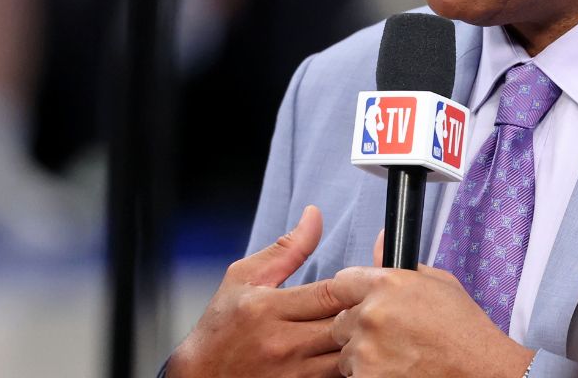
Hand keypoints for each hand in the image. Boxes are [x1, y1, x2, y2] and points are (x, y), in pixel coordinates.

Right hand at [168, 206, 350, 377]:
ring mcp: (292, 374)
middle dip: (366, 312)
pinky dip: (351, 365)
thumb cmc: (222, 326)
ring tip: (367, 328)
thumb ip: (287, 249)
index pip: (331, 293)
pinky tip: (353, 352)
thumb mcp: (244, 278)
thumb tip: (315, 216)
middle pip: (346, 324)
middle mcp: (282, 343)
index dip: (356, 285)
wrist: (201, 377)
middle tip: (376, 304)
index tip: (364, 282)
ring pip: (349, 356)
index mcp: (268, 309)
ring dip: (362, 341)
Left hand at [329, 259, 534, 377]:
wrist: (479, 369)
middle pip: (340, 321)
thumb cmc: (464, 329)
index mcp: (386, 284)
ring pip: (346, 353)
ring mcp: (367, 350)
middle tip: (387, 337)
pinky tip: (396, 372)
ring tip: (396, 357)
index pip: (341, 283)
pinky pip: (355, 377)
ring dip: (363, 356)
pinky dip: (370, 376)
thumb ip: (398, 265)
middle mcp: (371, 314)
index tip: (357, 304)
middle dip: (358, 329)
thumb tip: (380, 242)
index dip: (350, 295)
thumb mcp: (439, 283)